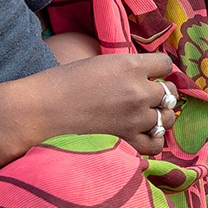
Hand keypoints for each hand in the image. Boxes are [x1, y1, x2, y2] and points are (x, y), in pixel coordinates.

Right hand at [0, 53, 176, 164]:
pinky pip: (156, 144)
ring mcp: (135, 118)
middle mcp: (138, 90)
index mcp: (129, 65)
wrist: (38, 112)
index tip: (149, 75)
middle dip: (160, 95)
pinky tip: (140, 136)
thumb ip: (125, 68)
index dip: (158, 70)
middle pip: (169, 93)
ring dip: (158, 117)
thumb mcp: (98, 63)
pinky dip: (152, 140)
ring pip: (167, 118)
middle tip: (144, 98)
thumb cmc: (60, 84)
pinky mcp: (127, 142)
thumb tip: (144, 74)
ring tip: (142, 117)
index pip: (165, 64)